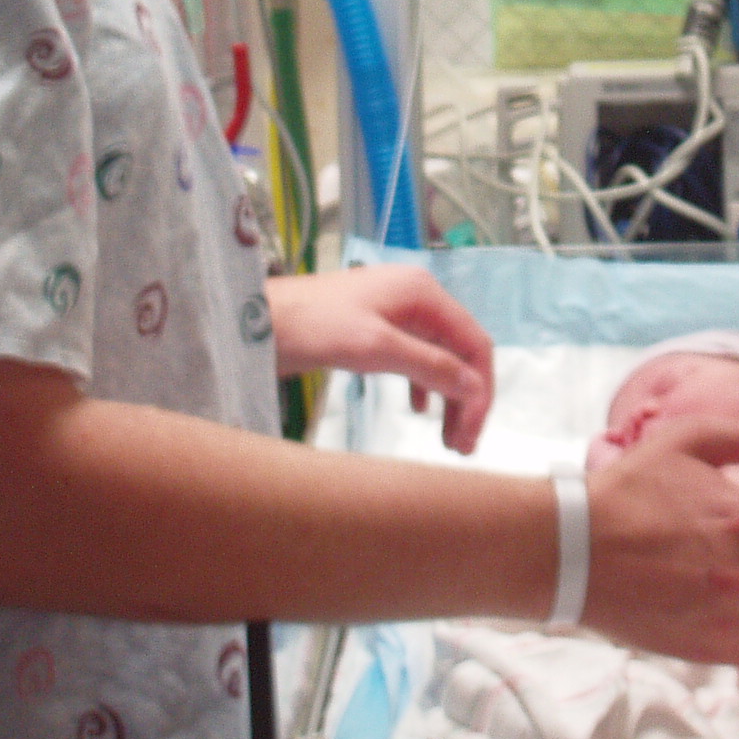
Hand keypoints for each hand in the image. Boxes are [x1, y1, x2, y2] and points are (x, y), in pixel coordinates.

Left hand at [266, 265, 494, 453]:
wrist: (259, 320)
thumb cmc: (313, 327)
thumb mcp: (376, 348)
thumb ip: (430, 366)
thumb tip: (475, 387)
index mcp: (423, 292)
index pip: (474, 343)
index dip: (480, 389)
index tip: (472, 432)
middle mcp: (416, 299)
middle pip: (460, 352)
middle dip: (465, 398)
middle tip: (460, 446)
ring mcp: (396, 314)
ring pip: (439, 359)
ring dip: (447, 398)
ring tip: (446, 439)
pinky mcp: (376, 330)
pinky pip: (414, 359)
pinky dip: (422, 386)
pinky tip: (418, 411)